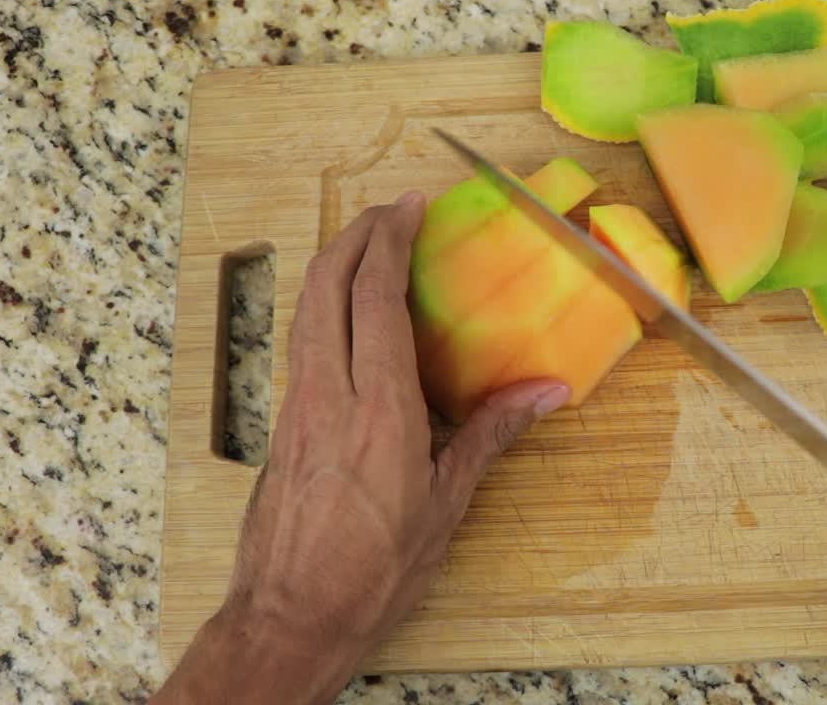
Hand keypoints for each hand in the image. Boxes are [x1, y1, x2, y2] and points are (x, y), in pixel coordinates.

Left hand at [153, 193, 569, 703]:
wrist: (292, 616)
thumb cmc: (374, 569)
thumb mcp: (446, 503)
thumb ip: (491, 435)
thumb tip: (545, 394)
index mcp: (378, 408)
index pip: (376, 298)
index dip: (389, 241)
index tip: (409, 209)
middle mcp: (327, 394)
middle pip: (325, 285)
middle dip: (354, 235)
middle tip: (388, 213)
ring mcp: (296, 408)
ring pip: (304, 311)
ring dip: (332, 266)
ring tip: (365, 249)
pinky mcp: (281, 427)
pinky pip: (300, 345)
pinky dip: (322, 308)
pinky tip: (345, 319)